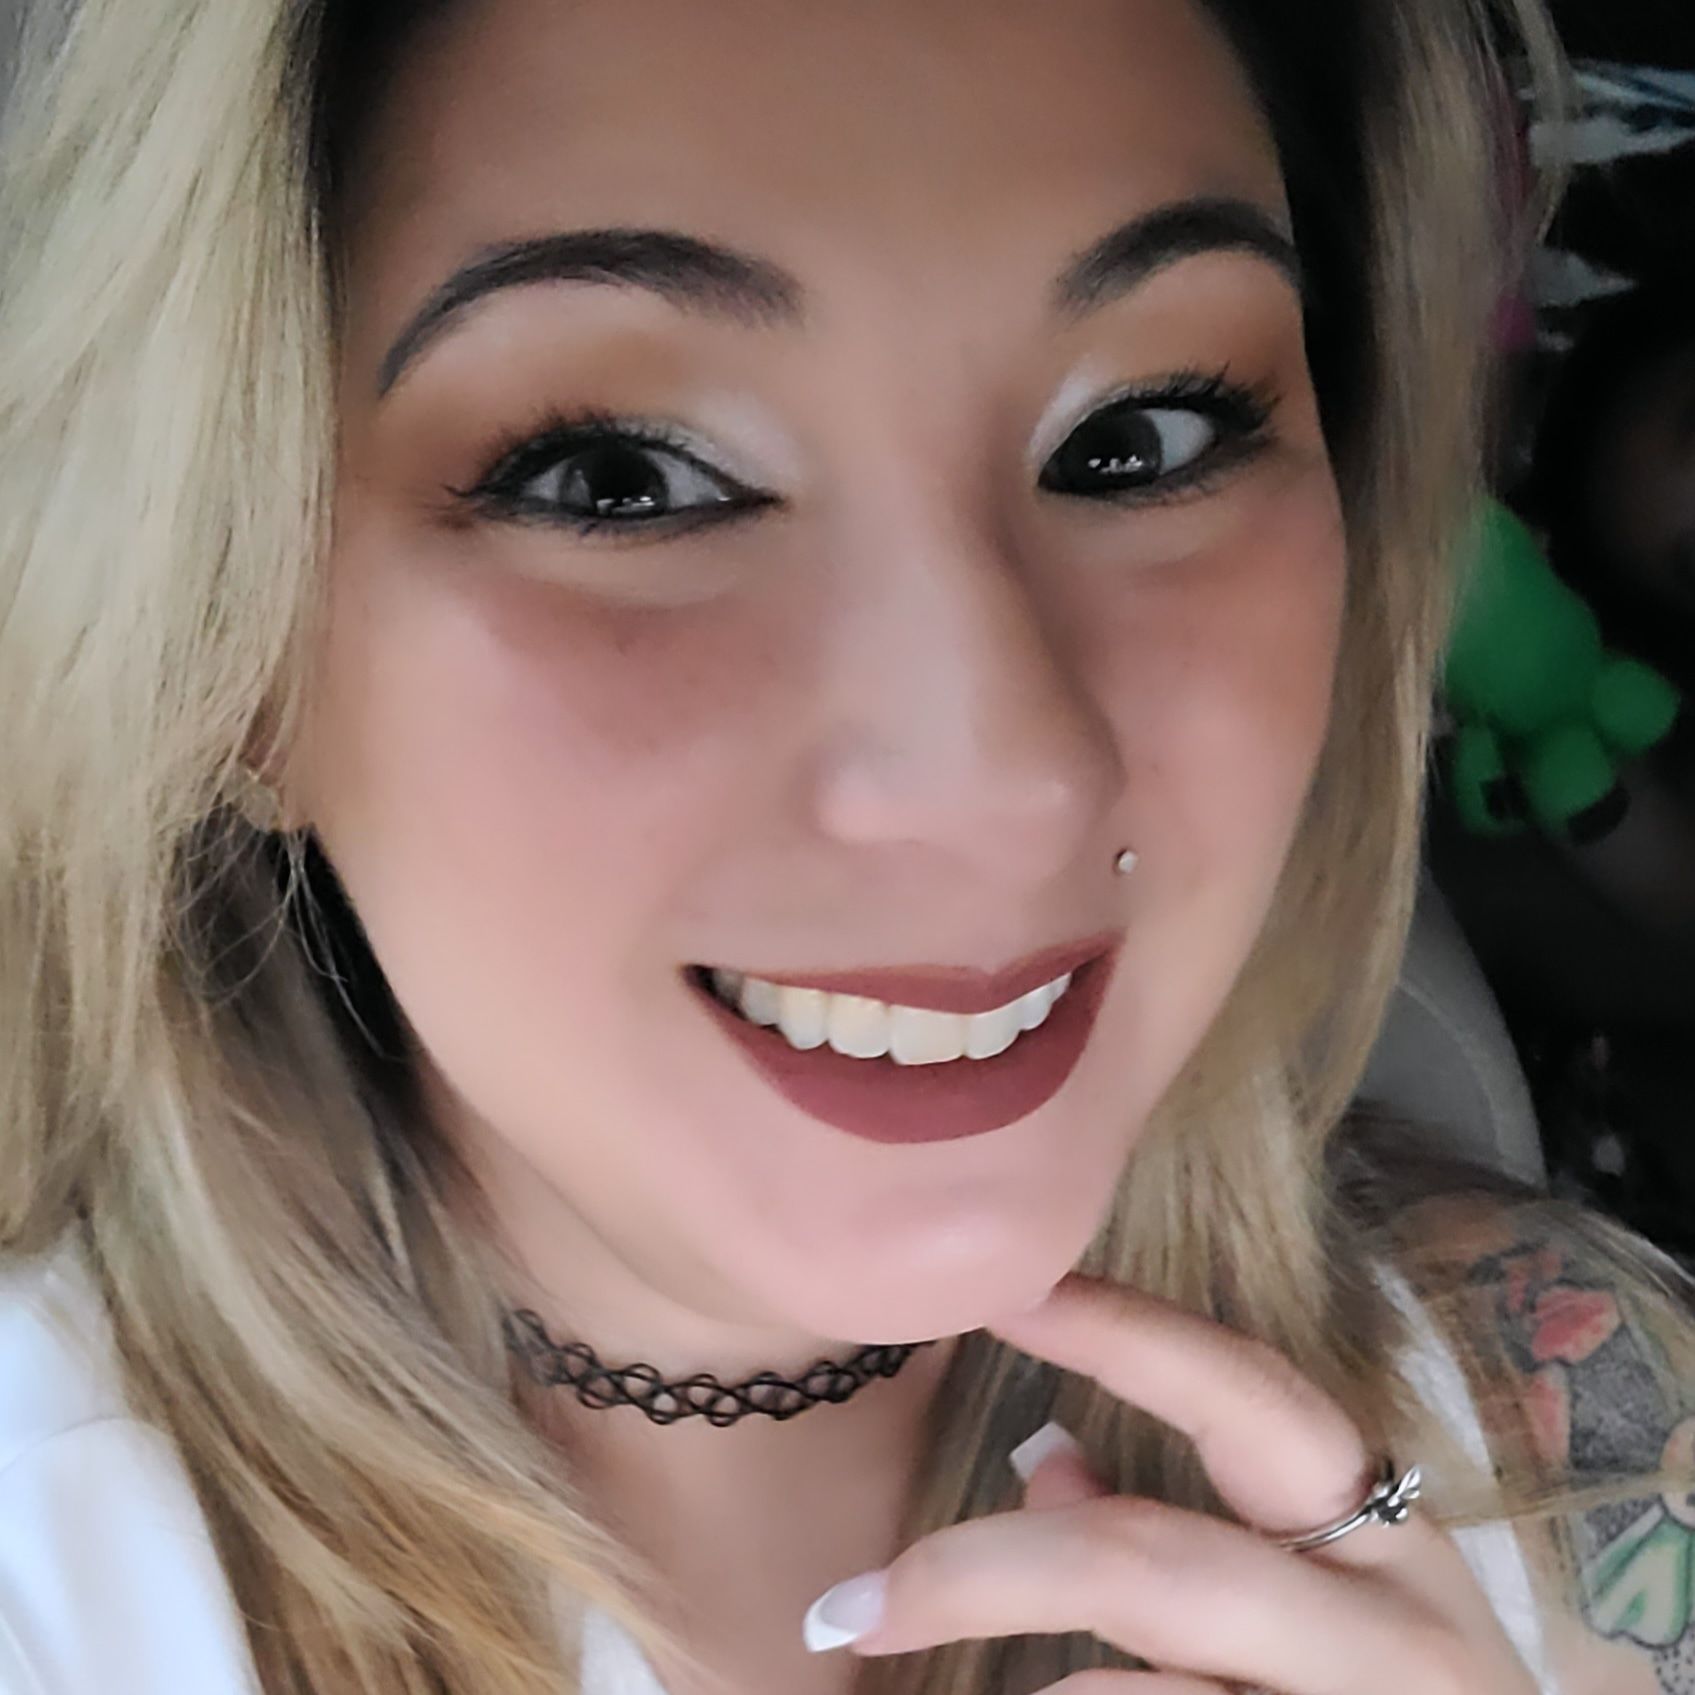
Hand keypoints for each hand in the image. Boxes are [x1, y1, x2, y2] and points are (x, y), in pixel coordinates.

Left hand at [802, 1271, 1538, 1692]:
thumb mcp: (1323, 1609)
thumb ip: (1181, 1534)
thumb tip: (1043, 1462)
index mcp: (1383, 1538)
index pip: (1242, 1395)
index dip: (1120, 1330)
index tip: (998, 1288)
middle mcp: (1389, 1633)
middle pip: (1152, 1565)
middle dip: (984, 1572)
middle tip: (847, 1607)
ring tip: (946, 1691)